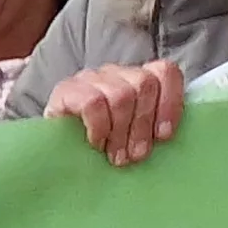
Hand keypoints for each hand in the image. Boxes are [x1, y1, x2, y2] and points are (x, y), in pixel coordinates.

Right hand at [48, 61, 186, 166]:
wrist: (53, 150)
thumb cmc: (104, 145)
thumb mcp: (134, 135)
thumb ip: (154, 127)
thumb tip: (174, 138)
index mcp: (139, 79)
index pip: (165, 72)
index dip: (170, 103)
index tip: (164, 136)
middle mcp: (116, 73)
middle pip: (144, 85)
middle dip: (143, 125)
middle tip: (136, 155)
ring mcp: (91, 78)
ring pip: (121, 94)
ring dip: (121, 131)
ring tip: (116, 156)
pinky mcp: (66, 90)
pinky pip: (93, 102)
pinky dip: (99, 126)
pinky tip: (95, 142)